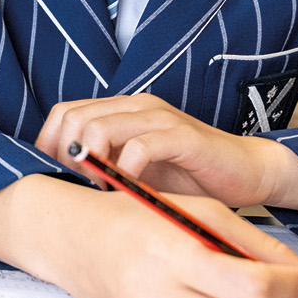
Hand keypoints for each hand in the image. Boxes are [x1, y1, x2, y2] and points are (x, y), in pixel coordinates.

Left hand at [36, 93, 286, 207]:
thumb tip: (59, 185)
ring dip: (93, 165)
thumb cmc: (188, 177)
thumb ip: (103, 168)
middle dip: (67, 157)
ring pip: (101, 127)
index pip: (63, 113)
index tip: (54, 178)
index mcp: (120, 110)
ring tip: (102, 191)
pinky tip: (131, 191)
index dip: (49, 145)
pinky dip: (127, 171)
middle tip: (80, 189)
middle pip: (75, 119)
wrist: (248, 172)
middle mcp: (135, 106)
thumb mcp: (135, 171)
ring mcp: (159, 117)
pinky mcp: (183, 135)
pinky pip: (140, 146)